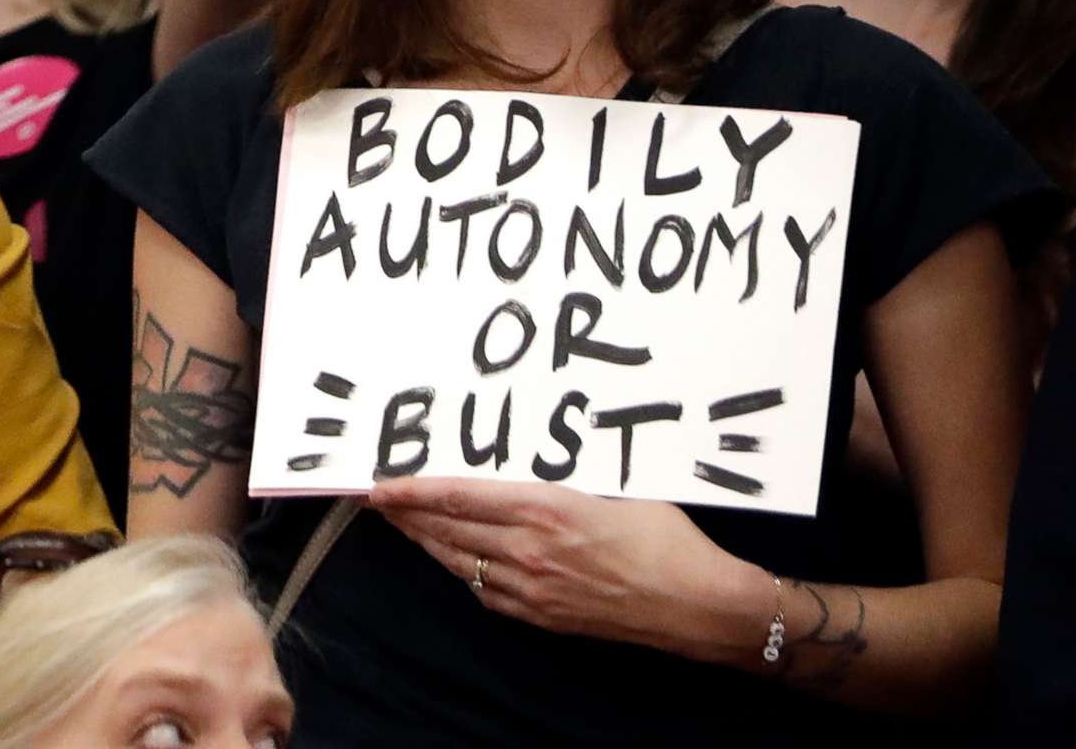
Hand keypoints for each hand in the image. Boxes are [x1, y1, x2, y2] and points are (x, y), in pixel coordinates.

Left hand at [372, 474, 767, 657]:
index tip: (381, 484)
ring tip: (402, 525)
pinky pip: (486, 591)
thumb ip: (561, 479)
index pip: (458, 496)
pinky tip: (453, 558)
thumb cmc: (665, 538)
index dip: (413, 491)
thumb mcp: (610, 487)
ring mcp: (533, 589)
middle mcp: (529, 550)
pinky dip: (462, 571)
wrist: (698, 604)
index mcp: (544, 508)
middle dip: (407, 515)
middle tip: (377, 500)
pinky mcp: (543, 617)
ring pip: (460, 562)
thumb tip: (528, 459)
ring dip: (427, 543)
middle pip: (448, 530)